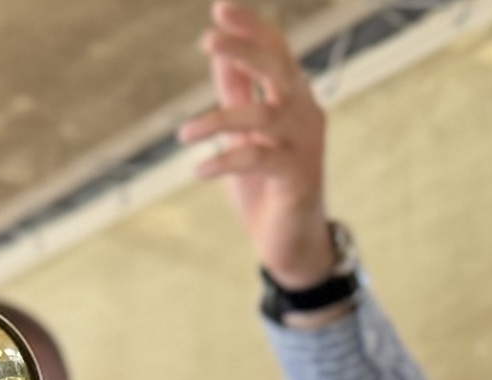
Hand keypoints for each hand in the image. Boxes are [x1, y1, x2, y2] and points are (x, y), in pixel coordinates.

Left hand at [178, 3, 335, 287]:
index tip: (220, 7)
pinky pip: (258, 158)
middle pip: (278, 67)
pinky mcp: (300, 179)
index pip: (277, 50)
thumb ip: (236, 91)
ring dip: (216, 121)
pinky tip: (199, 171)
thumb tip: (219, 47)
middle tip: (206, 40)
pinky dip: (224, 161)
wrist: (289, 244)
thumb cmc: (265, 185)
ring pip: (263, 115)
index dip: (251, 27)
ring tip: (184, 136)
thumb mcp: (245, 132)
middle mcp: (305, 114)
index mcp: (292, 97)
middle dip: (243, 49)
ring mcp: (306, 146)